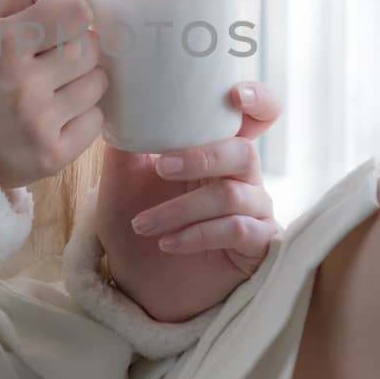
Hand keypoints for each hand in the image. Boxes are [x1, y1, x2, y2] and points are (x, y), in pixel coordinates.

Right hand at [0, 0, 107, 190]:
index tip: (54, 27)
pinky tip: (54, 117)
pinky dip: (82, 117)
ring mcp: (39, 124)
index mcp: (4, 44)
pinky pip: (97, 120)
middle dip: (75, 51)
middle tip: (48, 63)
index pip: (77, 13)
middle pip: (91, 48)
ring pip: (99, 84)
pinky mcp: (54, 156)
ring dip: (82, 83)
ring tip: (50, 90)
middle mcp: (22, 85)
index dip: (70, 17)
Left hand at [93, 82, 283, 323]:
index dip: (258, 100)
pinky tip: (168, 243)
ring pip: (230, 196)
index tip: (236, 95)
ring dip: (180, 209)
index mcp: (216, 151)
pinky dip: (198, 234)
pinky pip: (238, 230)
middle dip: (199, 158)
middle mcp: (242, 177)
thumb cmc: (136, 224)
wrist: (138, 283)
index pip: (256, 116)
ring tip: (143, 225)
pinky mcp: (258, 247)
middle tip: (160, 168)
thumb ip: (126, 142)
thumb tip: (121, 105)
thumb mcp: (121, 181)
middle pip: (242, 152)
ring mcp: (254, 212)